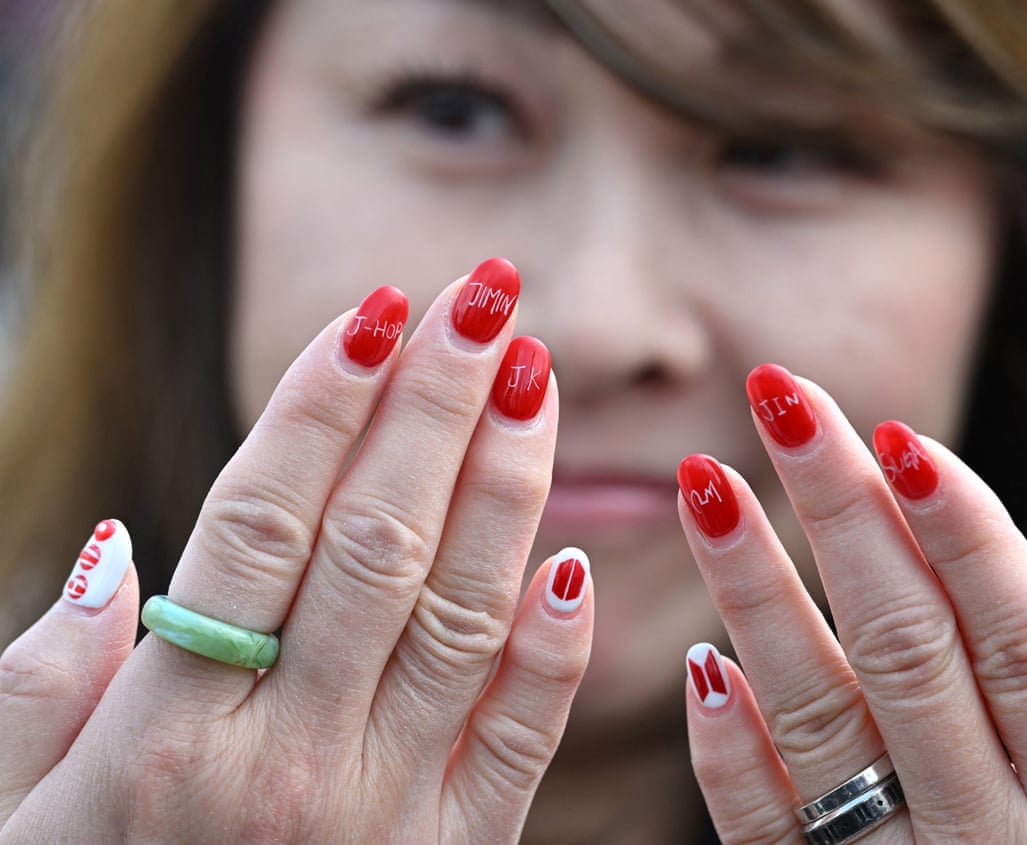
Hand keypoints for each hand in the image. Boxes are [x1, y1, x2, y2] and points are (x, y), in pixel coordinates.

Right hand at [0, 262, 592, 842]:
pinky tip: (575, 552)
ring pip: (463, 612)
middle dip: (438, 405)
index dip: (323, 403)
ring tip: (534, 373)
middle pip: (378, 540)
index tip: (378, 308)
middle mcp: (286, 764)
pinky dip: (554, 644)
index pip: (260, 524)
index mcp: (166, 740)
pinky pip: (522, 735)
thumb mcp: (16, 817)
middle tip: (487, 296)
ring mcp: (387, 814)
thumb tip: (114, 550)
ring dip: (506, 482)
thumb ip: (45, 683)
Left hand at [678, 365, 1026, 843]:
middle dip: (843, 516)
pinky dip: (736, 757)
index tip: (899, 433)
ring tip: (707, 484)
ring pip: (833, 721)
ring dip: (763, 597)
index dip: (966, 531)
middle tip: (780, 397)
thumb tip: (935, 535)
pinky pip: (773, 839)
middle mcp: (1007, 837)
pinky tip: (699, 667)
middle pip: (916, 649)